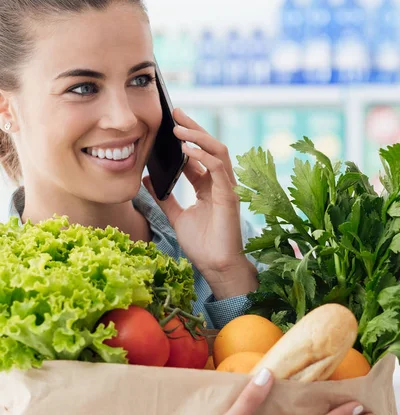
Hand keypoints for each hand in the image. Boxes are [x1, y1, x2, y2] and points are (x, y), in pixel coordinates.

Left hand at [142, 108, 257, 299]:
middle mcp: (220, 184)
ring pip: (218, 152)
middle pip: (210, 147)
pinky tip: (188, 152)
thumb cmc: (202, 245)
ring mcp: (227, 189)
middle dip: (194, 128)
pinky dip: (204, 157)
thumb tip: (147, 179)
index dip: (186, 139)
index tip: (169, 125)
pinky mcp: (229, 197)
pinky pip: (219, 169)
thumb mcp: (176, 216)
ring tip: (180, 129)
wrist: (216, 266)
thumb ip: (164, 197)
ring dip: (199, 137)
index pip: (199, 155)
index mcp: (209, 187)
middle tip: (175, 113)